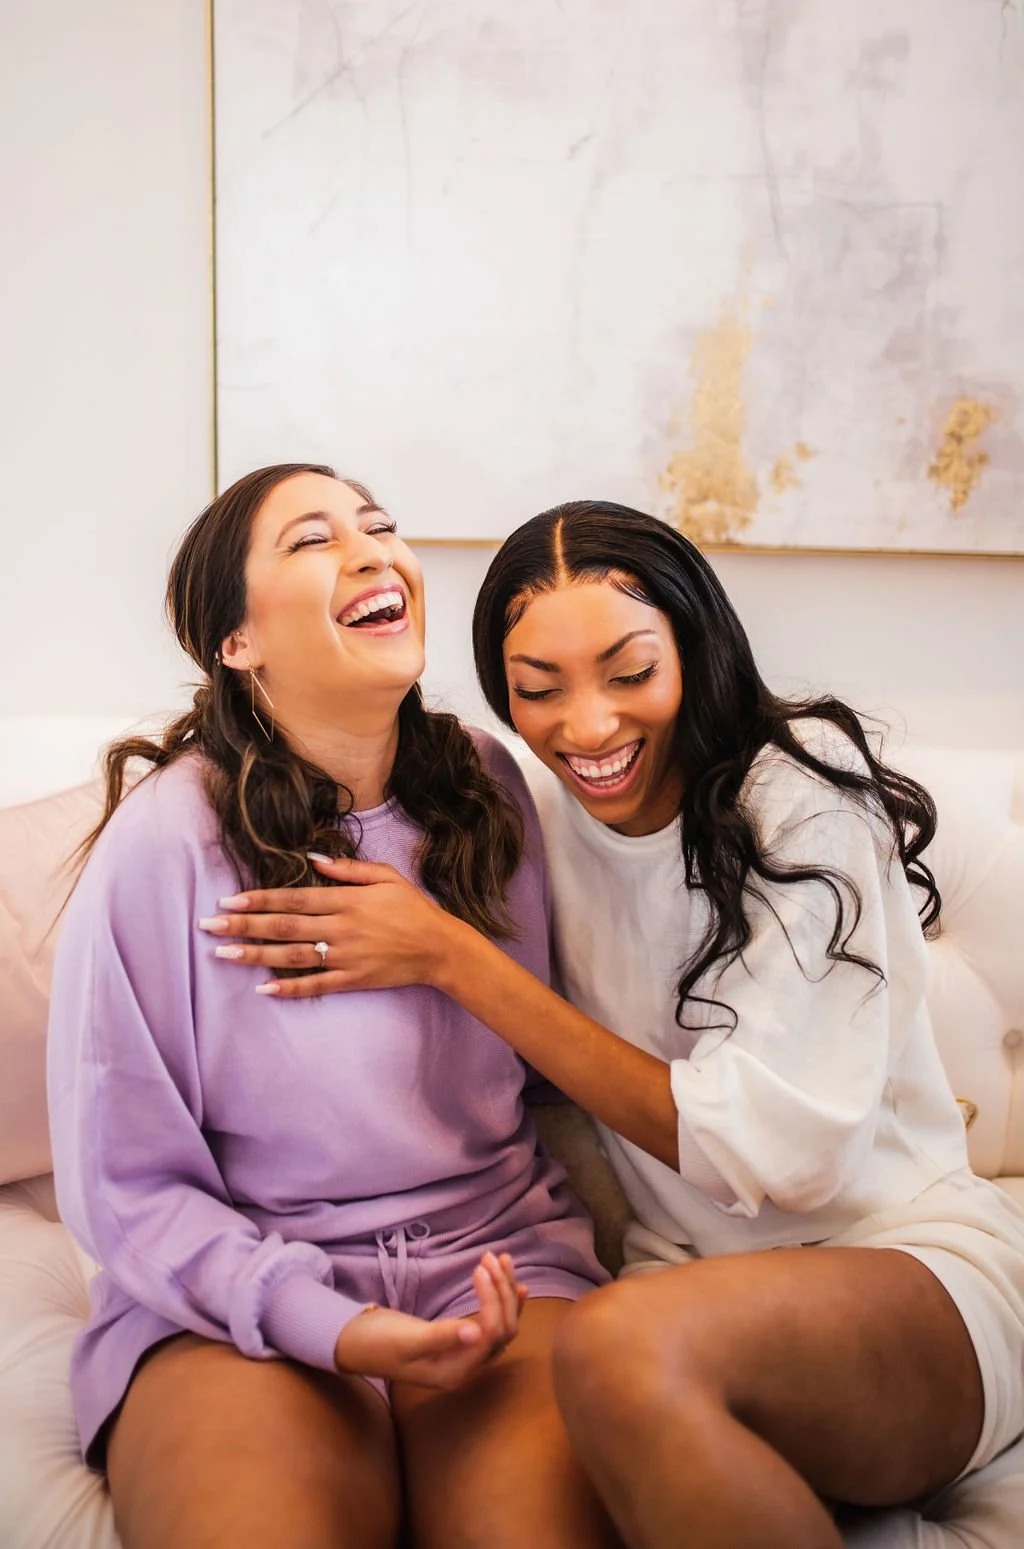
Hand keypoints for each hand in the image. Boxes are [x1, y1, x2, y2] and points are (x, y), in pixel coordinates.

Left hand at [197, 855, 463, 998]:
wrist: (440, 948)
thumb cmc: (413, 908)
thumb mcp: (386, 877)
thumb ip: (349, 868)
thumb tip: (312, 857)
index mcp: (346, 900)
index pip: (294, 899)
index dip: (260, 900)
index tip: (229, 901)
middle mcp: (341, 928)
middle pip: (284, 926)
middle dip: (244, 926)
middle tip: (210, 926)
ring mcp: (345, 957)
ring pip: (292, 956)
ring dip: (255, 956)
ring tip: (222, 954)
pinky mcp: (353, 980)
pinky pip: (316, 986)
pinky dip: (289, 988)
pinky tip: (263, 988)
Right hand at [335, 1251, 527, 1390]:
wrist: (357, 1344)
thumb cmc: (378, 1343)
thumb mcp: (408, 1340)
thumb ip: (442, 1337)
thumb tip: (476, 1333)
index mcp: (455, 1372)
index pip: (491, 1334)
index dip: (492, 1300)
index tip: (479, 1267)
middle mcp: (466, 1367)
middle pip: (503, 1329)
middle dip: (502, 1291)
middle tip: (490, 1256)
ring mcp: (464, 1356)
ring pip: (501, 1324)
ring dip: (505, 1292)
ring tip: (502, 1258)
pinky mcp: (461, 1342)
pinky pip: (492, 1323)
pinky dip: (503, 1302)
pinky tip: (516, 1286)